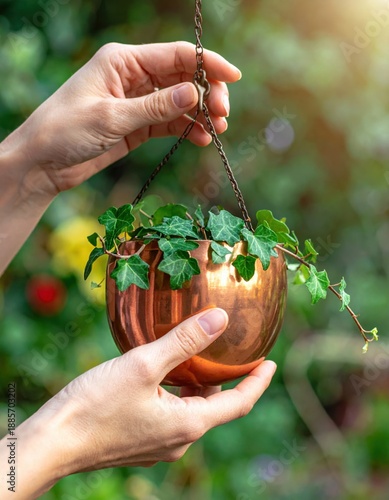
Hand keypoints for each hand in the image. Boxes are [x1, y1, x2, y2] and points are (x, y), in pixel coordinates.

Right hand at [1, 308, 275, 497]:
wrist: (52, 442)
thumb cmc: (95, 405)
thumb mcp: (144, 365)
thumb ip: (184, 342)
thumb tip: (220, 319)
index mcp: (188, 425)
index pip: (239, 403)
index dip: (258, 382)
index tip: (271, 362)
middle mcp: (178, 440)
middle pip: (214, 404)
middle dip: (223, 377)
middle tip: (226, 349)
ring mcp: (158, 443)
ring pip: (190, 407)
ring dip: (196, 383)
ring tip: (194, 354)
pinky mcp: (140, 440)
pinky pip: (170, 412)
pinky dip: (175, 391)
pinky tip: (161, 371)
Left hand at [11, 41, 239, 194]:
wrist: (43, 164)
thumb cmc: (65, 130)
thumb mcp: (111, 117)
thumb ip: (155, 107)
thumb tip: (196, 94)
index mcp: (123, 60)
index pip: (175, 55)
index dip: (208, 64)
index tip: (235, 77)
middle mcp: (133, 77)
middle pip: (183, 78)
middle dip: (207, 94)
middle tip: (222, 114)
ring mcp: (137, 102)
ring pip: (179, 102)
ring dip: (200, 114)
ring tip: (217, 130)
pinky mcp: (137, 126)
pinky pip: (169, 123)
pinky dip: (186, 130)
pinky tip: (200, 139)